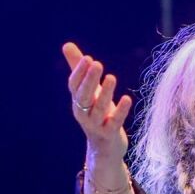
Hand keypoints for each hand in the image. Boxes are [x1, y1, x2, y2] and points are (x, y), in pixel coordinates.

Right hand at [62, 42, 132, 159]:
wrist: (104, 148)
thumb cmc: (96, 113)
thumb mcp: (88, 91)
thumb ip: (79, 69)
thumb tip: (66, 44)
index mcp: (77, 101)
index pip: (74, 85)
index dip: (79, 72)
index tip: (88, 58)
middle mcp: (83, 113)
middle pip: (83, 96)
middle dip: (89, 80)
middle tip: (97, 64)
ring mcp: (95, 125)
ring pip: (98, 109)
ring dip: (105, 93)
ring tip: (112, 77)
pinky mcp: (109, 135)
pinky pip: (114, 123)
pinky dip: (120, 112)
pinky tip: (128, 99)